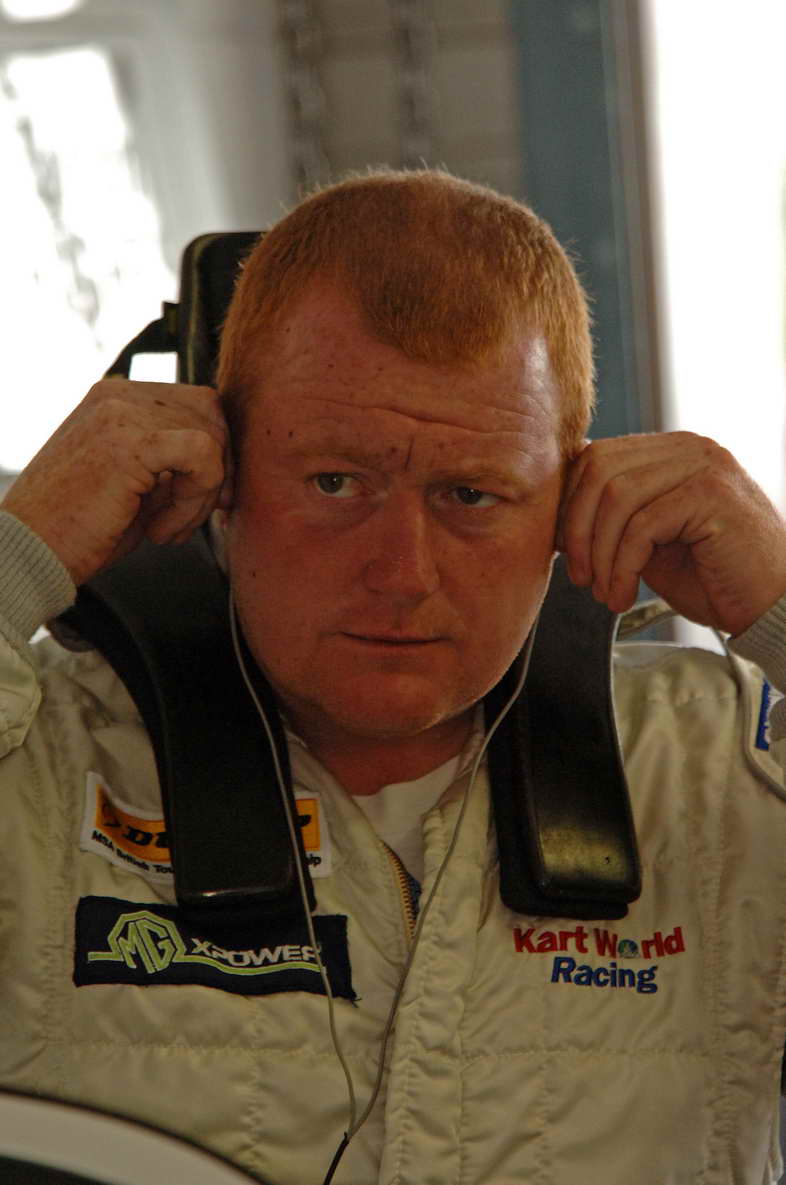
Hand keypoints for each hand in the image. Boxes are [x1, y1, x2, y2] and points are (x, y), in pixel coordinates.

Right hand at [1, 379, 231, 586]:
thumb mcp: (139, 486)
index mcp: (118, 398)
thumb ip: (177, 462)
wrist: (30, 554)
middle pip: (211, 413)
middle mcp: (119, 394)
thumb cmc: (82, 530)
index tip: (209, 501)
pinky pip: (203, 455)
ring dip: (201, 496)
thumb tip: (231, 462)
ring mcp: (121, 412)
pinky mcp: (128, 442)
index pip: (199, 404)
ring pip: (211, 437)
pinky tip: (160, 530)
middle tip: (195, 518)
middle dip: (218, 471)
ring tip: (166, 530)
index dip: (217, 453)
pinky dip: (195, 500)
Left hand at [557, 431, 785, 635]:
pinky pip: (643, 525)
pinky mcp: (713, 495)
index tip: (564, 551)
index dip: (569, 505)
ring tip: (605, 592)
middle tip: (580, 577)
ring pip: (617, 497)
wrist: (772, 606)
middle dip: (577, 529)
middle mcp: (689, 448)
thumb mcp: (649, 542)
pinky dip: (622, 567)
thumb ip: (613, 518)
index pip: (597, 456)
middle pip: (600, 469)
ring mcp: (705, 466)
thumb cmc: (713, 577)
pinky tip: (625, 596)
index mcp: (672, 451)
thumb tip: (558, 514)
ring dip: (599, 554)